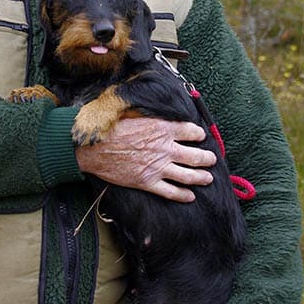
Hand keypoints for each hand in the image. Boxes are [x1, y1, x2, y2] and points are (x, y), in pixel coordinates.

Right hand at [75, 117, 214, 202]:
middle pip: (196, 156)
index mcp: (162, 128)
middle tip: (211, 159)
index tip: (200, 136)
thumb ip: (150, 112)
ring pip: (188, 175)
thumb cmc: (109, 127)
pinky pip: (171, 192)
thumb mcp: (132, 110)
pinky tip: (190, 196)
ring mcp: (158, 167)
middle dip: (207, 158)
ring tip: (208, 178)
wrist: (91, 148)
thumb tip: (157, 107)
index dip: (199, 134)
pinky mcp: (148, 182)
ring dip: (202, 177)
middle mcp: (165, 148)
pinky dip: (183, 195)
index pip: (191, 131)